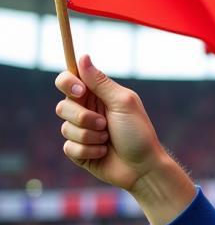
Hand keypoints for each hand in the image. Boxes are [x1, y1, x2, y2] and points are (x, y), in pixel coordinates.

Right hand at [54, 56, 194, 224]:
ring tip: (108, 140)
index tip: (80, 90)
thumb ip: (101, 82)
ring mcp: (82, 132)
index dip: (68, 83)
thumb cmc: (139, 134)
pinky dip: (88, 150)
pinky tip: (103, 153)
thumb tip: (83, 57)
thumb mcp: (123, 103)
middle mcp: (86, 112)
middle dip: (83, 117)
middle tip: (104, 124)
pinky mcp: (79, 151)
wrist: (143, 168)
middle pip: (62, 105)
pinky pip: (68, 147)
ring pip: (65, 127)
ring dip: (90, 136)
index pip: (68, 81)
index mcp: (97, 97)